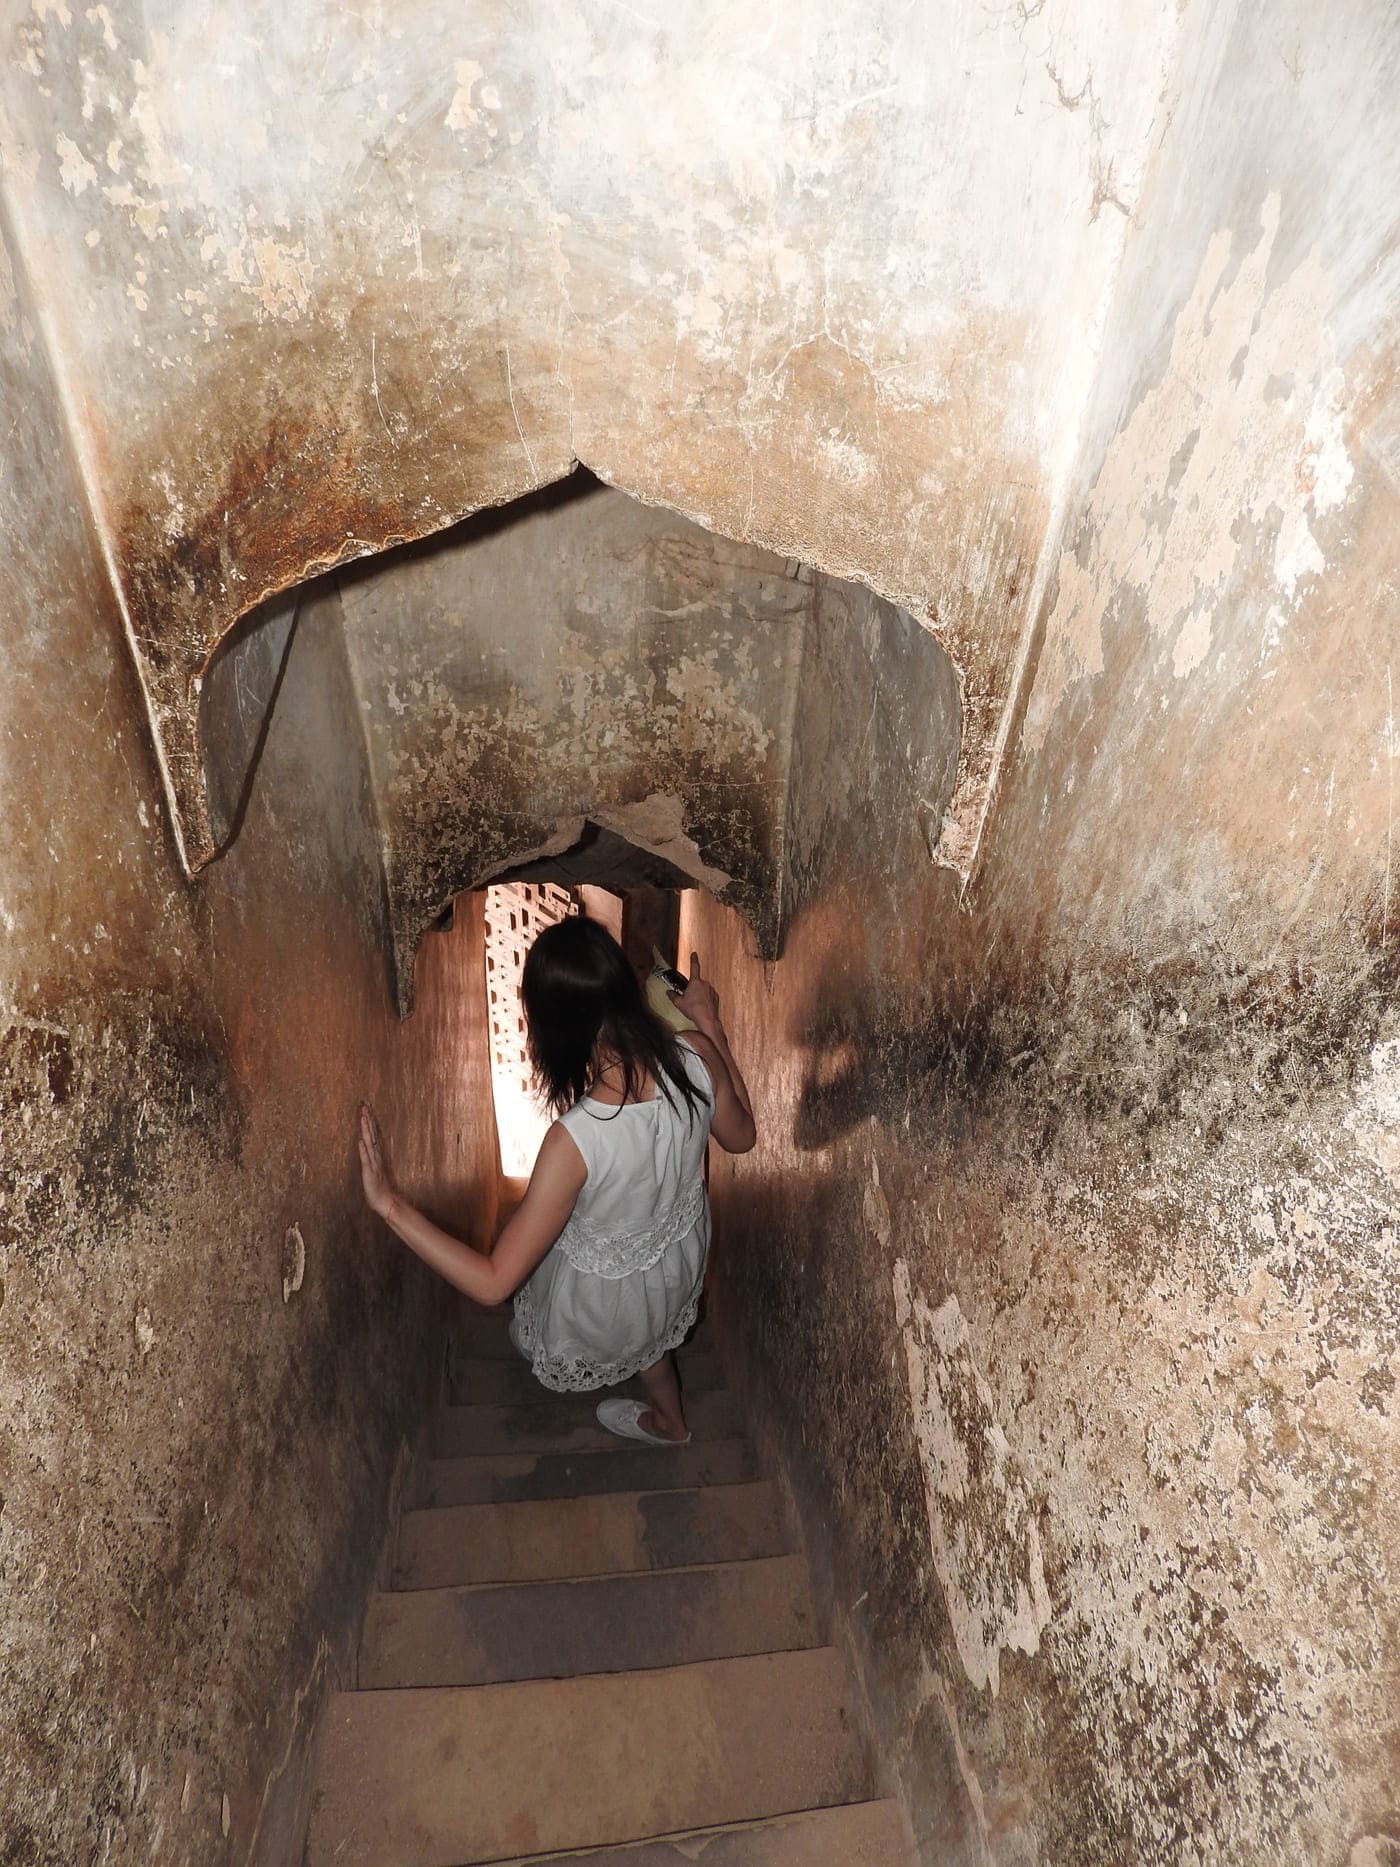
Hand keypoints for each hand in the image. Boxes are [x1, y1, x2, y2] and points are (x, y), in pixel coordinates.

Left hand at [358, 1103, 396, 1218]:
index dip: (370, 1122)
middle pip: (372, 1135)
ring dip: (366, 1130)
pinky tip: (361, 1141)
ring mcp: (373, 1164)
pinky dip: (363, 1150)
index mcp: (376, 1156)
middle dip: (368, 1120)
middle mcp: (376, 1157)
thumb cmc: (378, 1188)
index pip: (374, 1135)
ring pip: (370, 1144)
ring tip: (363, 1117)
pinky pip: (366, 1160)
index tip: (367, 1109)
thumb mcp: (373, 1170)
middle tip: (365, 1106)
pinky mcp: (369, 1173)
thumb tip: (364, 1143)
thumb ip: (370, 1157)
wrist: (386, 1202)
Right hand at [673, 952, 721, 1038]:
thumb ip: (672, 996)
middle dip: (692, 989)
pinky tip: (701, 1007)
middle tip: (688, 999)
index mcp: (695, 982)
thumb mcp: (679, 1003)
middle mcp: (705, 984)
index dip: (693, 959)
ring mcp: (711, 990)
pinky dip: (704, 1000)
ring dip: (698, 995)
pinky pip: (708, 996)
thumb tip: (668, 993)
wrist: (707, 1019)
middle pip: (696, 983)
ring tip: (695, 1006)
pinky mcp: (716, 997)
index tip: (694, 954)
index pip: (694, 967)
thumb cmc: (693, 1010)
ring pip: (703, 990)